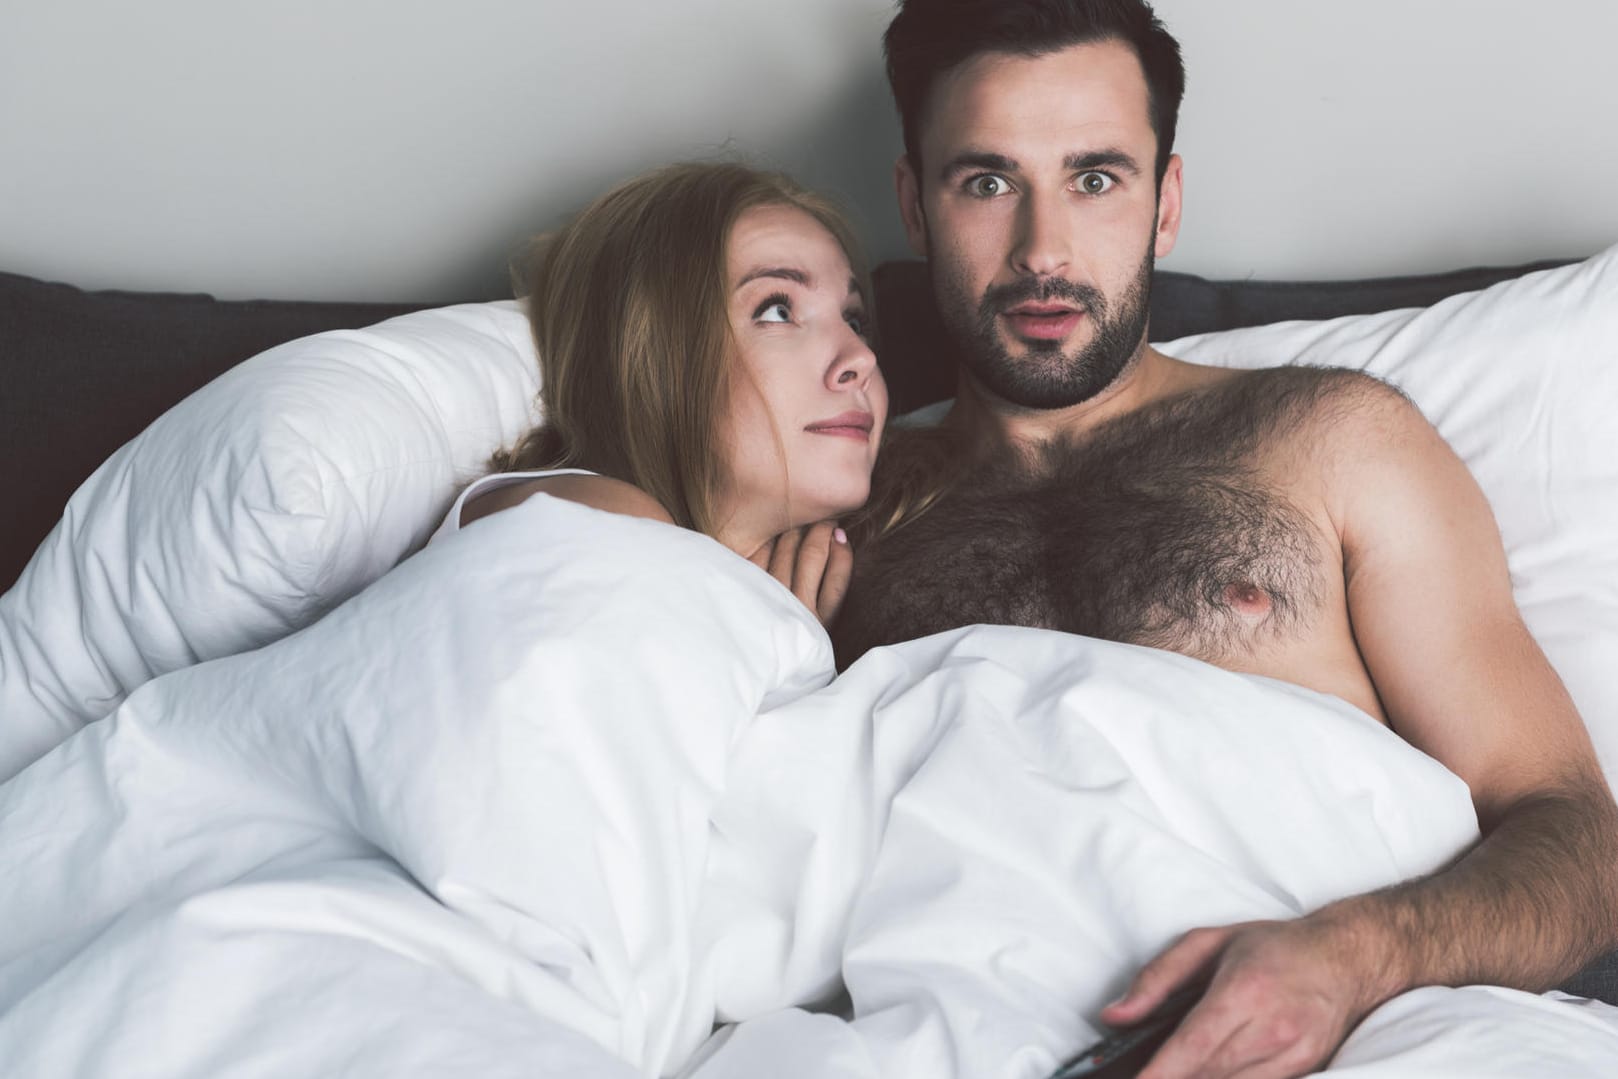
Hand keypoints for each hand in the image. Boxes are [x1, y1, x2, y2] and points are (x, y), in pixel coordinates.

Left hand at [747, 521, 852, 625]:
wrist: (755, 662)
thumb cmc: (795, 633)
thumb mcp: (822, 619)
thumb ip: (833, 582)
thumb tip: (839, 538)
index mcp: (821, 621)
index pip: (839, 577)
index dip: (842, 550)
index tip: (839, 532)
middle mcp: (797, 611)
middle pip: (813, 556)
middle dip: (820, 531)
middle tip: (822, 521)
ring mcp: (770, 602)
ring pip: (786, 551)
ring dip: (796, 531)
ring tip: (799, 525)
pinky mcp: (748, 594)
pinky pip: (760, 557)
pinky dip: (768, 542)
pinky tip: (773, 538)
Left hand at [1103, 916, 1387, 1078]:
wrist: (1345, 957)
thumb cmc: (1271, 946)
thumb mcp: (1206, 943)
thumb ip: (1156, 979)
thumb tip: (1115, 1016)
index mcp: (1244, 990)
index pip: (1193, 1046)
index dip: (1160, 1072)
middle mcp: (1273, 1027)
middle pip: (1208, 1073)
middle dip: (1172, 1076)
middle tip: (1142, 1072)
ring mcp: (1294, 1054)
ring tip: (1172, 1069)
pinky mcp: (1306, 1069)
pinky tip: (1207, 1070)